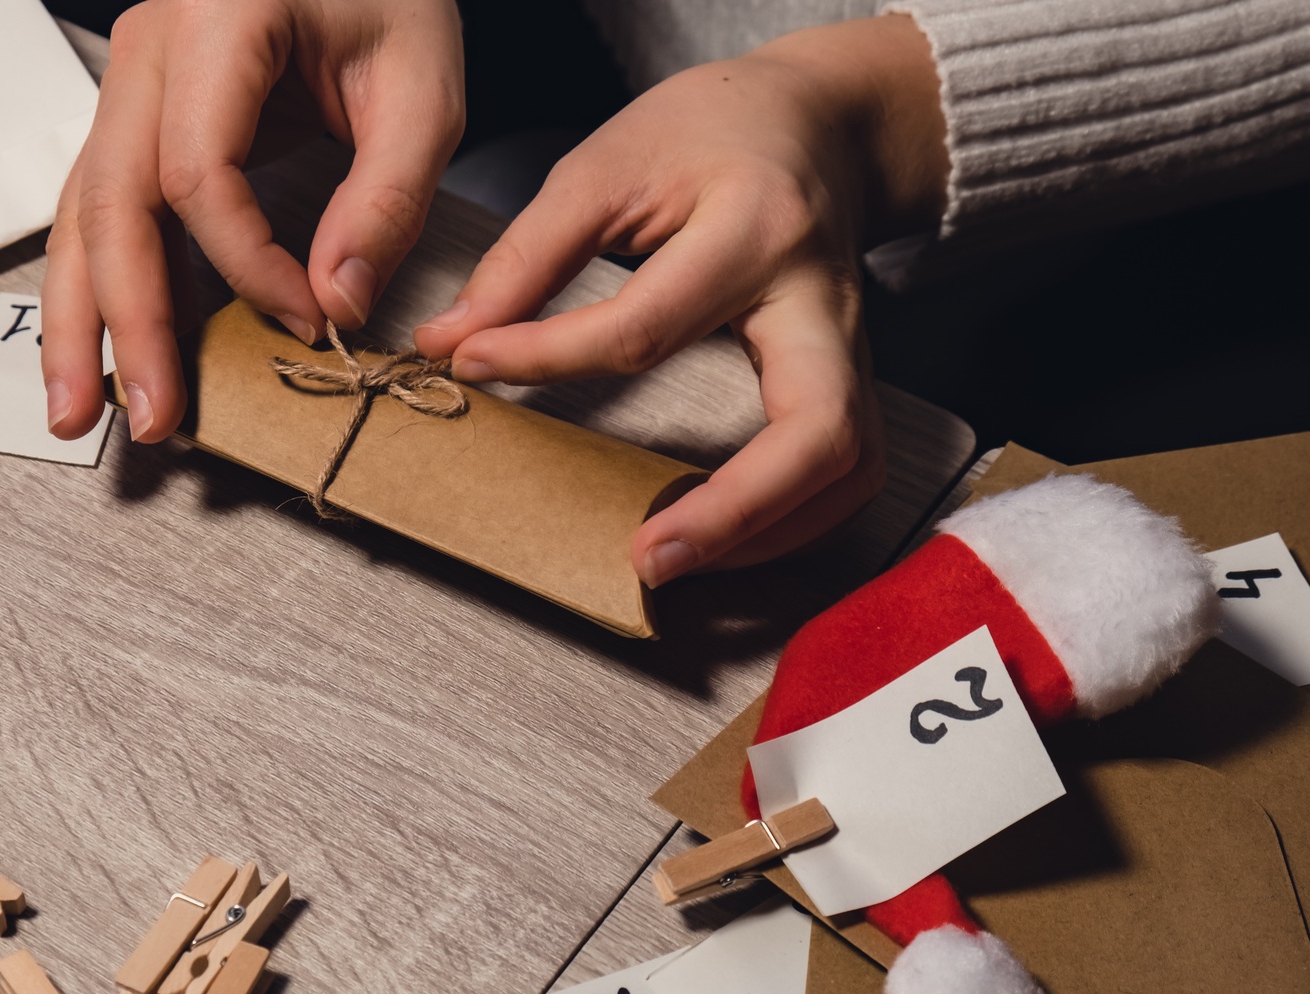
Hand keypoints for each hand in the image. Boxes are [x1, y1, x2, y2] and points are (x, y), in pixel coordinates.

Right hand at [42, 0, 464, 443]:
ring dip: (82, 322)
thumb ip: (388, 198)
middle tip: (146, 421)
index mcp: (216, 18)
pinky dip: (106, 287)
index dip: (249, 267)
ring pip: (83, 215)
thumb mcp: (424, 88)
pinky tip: (111, 357)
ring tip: (77, 415)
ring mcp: (130, 83)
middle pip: (110, 204)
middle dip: (124, 324)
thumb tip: (337, 306)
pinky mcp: (138, 119)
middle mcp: (149, 49)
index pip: (198, 175)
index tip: (311, 322)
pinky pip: (105, 211)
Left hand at [413, 16, 946, 582]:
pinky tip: (720, 536)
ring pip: (847, 469)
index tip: (471, 363)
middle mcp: (821, 299)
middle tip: (647, 556)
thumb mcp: (607, 166)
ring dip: (768, 532)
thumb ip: (529, 256)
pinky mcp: (856, 380)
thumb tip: (453, 339)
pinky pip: (846, 474)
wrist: (814, 121)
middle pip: (817, 430)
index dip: (550, 357)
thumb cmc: (712, 135)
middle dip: (735, 509)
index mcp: (754, 228)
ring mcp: (854, 349)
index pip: (646, 326)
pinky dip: (789, 521)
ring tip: (674, 556)